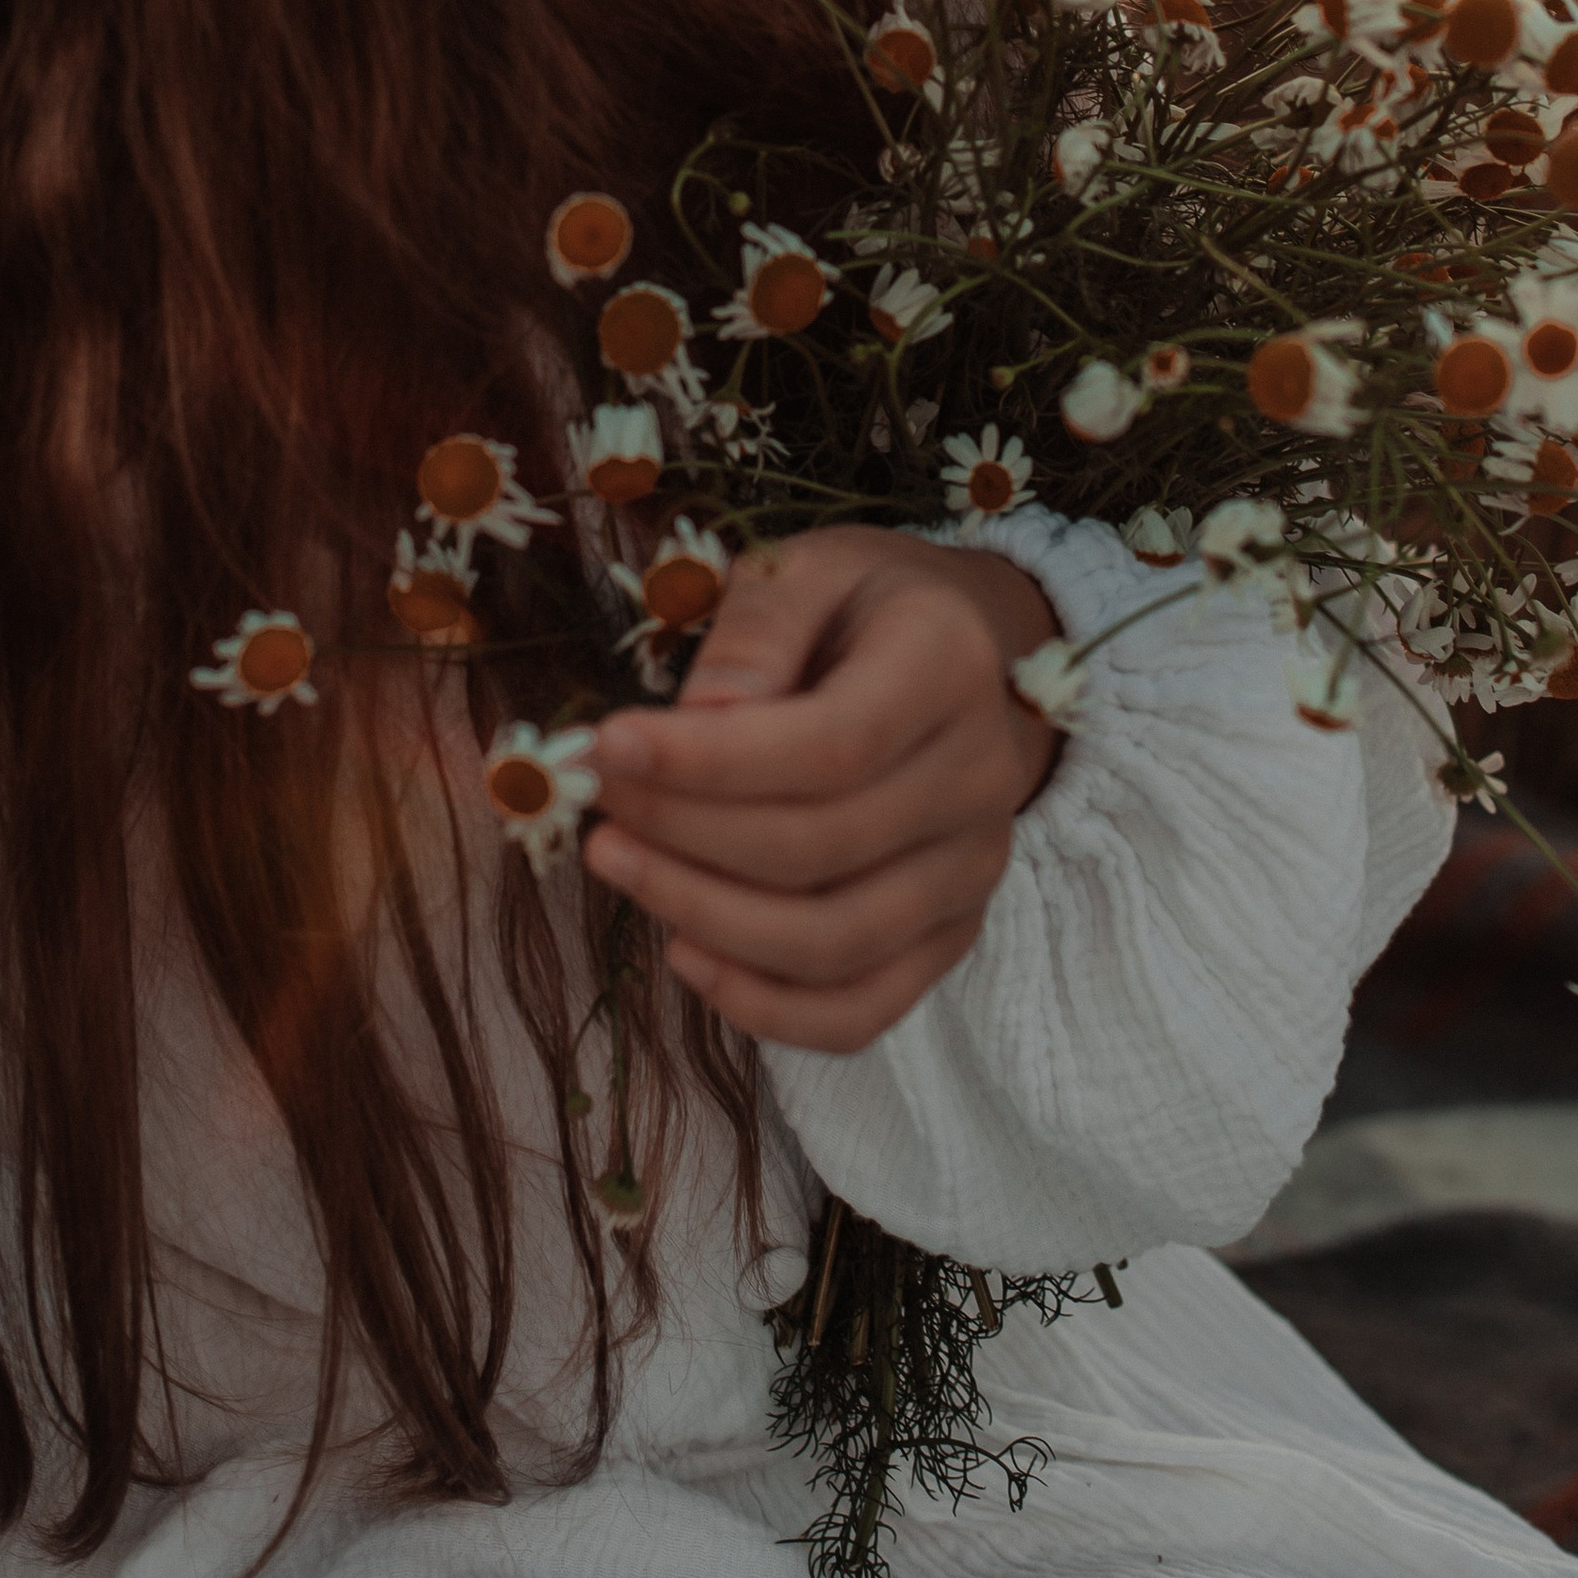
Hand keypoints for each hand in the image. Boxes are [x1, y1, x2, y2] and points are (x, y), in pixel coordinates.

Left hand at [582, 527, 1060, 1054]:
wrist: (965, 651)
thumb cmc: (860, 604)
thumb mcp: (805, 568)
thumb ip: (755, 630)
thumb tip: (696, 722)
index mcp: (950, 667)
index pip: (831, 746)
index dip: (709, 763)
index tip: (604, 746)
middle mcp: (980, 778)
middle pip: (821, 849)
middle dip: (684, 834)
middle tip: (598, 800)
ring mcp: (972, 870)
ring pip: (835, 943)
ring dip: (704, 916)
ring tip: (617, 860)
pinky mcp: (951, 934)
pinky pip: (861, 1009)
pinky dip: (766, 1008)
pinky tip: (685, 952)